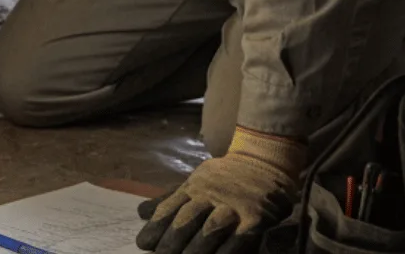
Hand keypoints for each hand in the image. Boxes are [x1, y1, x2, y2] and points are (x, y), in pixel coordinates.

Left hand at [136, 127, 305, 253]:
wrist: (264, 159)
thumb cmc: (224, 177)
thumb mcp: (196, 181)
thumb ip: (171, 199)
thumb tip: (141, 213)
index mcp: (193, 187)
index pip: (169, 208)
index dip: (155, 228)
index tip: (142, 244)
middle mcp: (210, 194)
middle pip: (186, 219)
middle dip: (171, 242)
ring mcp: (233, 205)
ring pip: (210, 229)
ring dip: (195, 249)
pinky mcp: (255, 217)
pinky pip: (239, 238)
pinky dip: (227, 252)